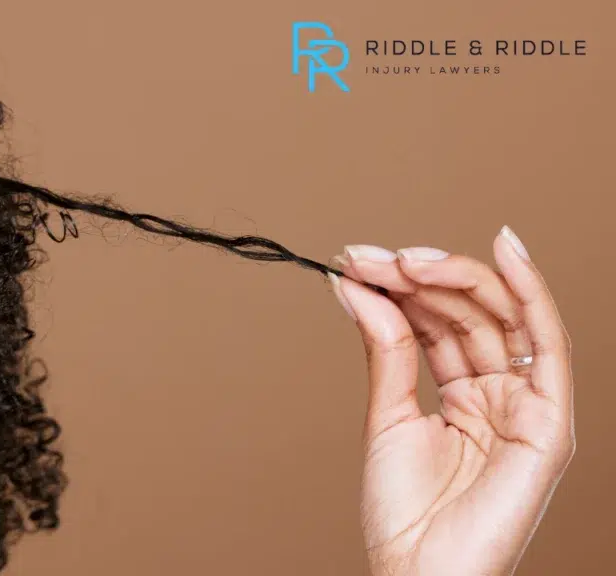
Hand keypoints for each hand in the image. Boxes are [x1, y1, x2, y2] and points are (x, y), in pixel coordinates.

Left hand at [326, 226, 574, 575]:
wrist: (418, 573)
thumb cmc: (403, 513)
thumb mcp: (387, 416)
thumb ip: (385, 348)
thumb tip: (356, 286)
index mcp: (464, 398)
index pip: (437, 323)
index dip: (398, 288)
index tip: (353, 261)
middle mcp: (500, 395)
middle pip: (467, 313)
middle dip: (417, 277)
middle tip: (368, 258)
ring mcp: (526, 405)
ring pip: (501, 317)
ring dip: (452, 277)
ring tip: (401, 260)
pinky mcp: (549, 420)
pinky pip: (548, 344)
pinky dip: (531, 291)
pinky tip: (505, 247)